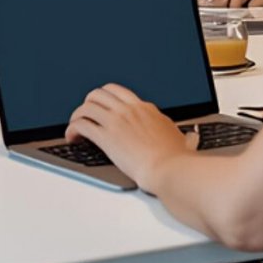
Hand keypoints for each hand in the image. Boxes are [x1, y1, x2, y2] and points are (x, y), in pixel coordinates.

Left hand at [64, 83, 194, 189]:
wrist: (169, 170)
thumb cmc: (175, 159)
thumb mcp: (181, 141)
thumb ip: (183, 137)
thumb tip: (190, 139)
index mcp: (145, 109)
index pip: (119, 93)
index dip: (107, 100)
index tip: (104, 110)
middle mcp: (129, 110)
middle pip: (99, 93)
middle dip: (89, 103)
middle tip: (86, 115)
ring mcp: (116, 121)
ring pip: (86, 106)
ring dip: (77, 115)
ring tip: (75, 126)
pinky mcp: (106, 137)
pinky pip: (81, 125)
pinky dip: (72, 129)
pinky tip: (72, 137)